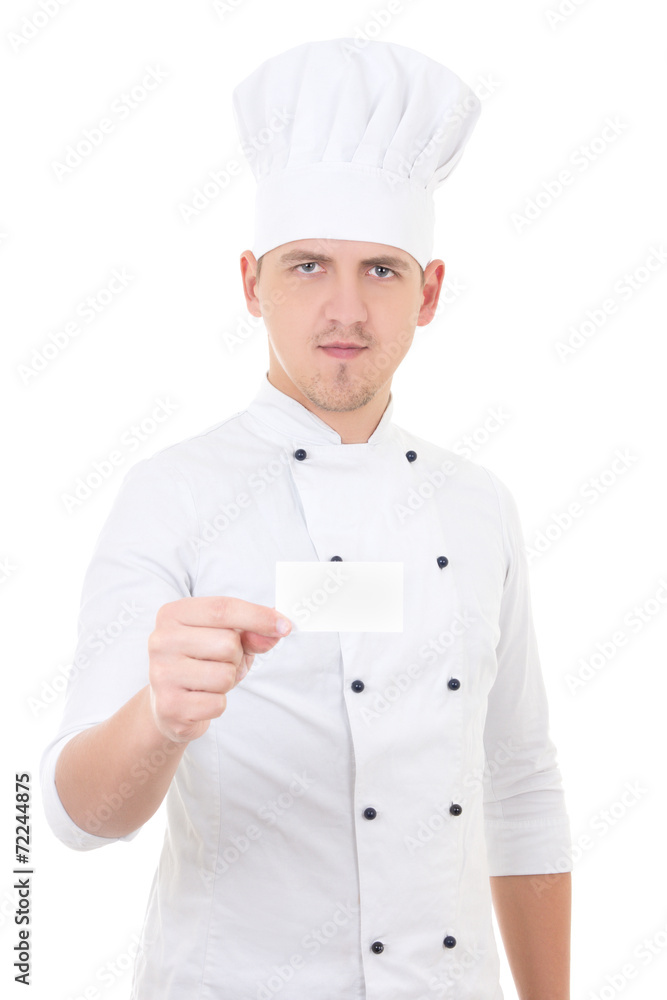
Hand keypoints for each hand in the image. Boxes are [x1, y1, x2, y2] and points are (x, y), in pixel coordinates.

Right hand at [148, 596, 291, 742]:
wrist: (169, 705)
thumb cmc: (201, 663)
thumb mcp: (228, 640)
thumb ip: (254, 633)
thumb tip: (278, 630)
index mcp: (173, 614)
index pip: (223, 609)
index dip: (259, 616)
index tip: (285, 626)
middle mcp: (160, 640)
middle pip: (228, 643)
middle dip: (236, 657)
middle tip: (220, 662)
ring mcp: (161, 673)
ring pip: (225, 675)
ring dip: (228, 681)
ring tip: (209, 681)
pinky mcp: (169, 706)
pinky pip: (217, 703)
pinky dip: (217, 703)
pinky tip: (201, 699)